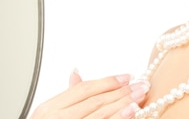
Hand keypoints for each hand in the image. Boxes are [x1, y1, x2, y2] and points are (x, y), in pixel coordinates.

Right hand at [29, 70, 148, 118]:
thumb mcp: (49, 114)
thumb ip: (66, 96)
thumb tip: (76, 74)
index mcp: (49, 108)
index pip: (83, 89)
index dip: (107, 82)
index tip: (126, 77)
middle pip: (94, 101)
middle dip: (120, 92)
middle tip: (140, 85)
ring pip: (99, 115)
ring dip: (121, 106)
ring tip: (138, 98)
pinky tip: (129, 114)